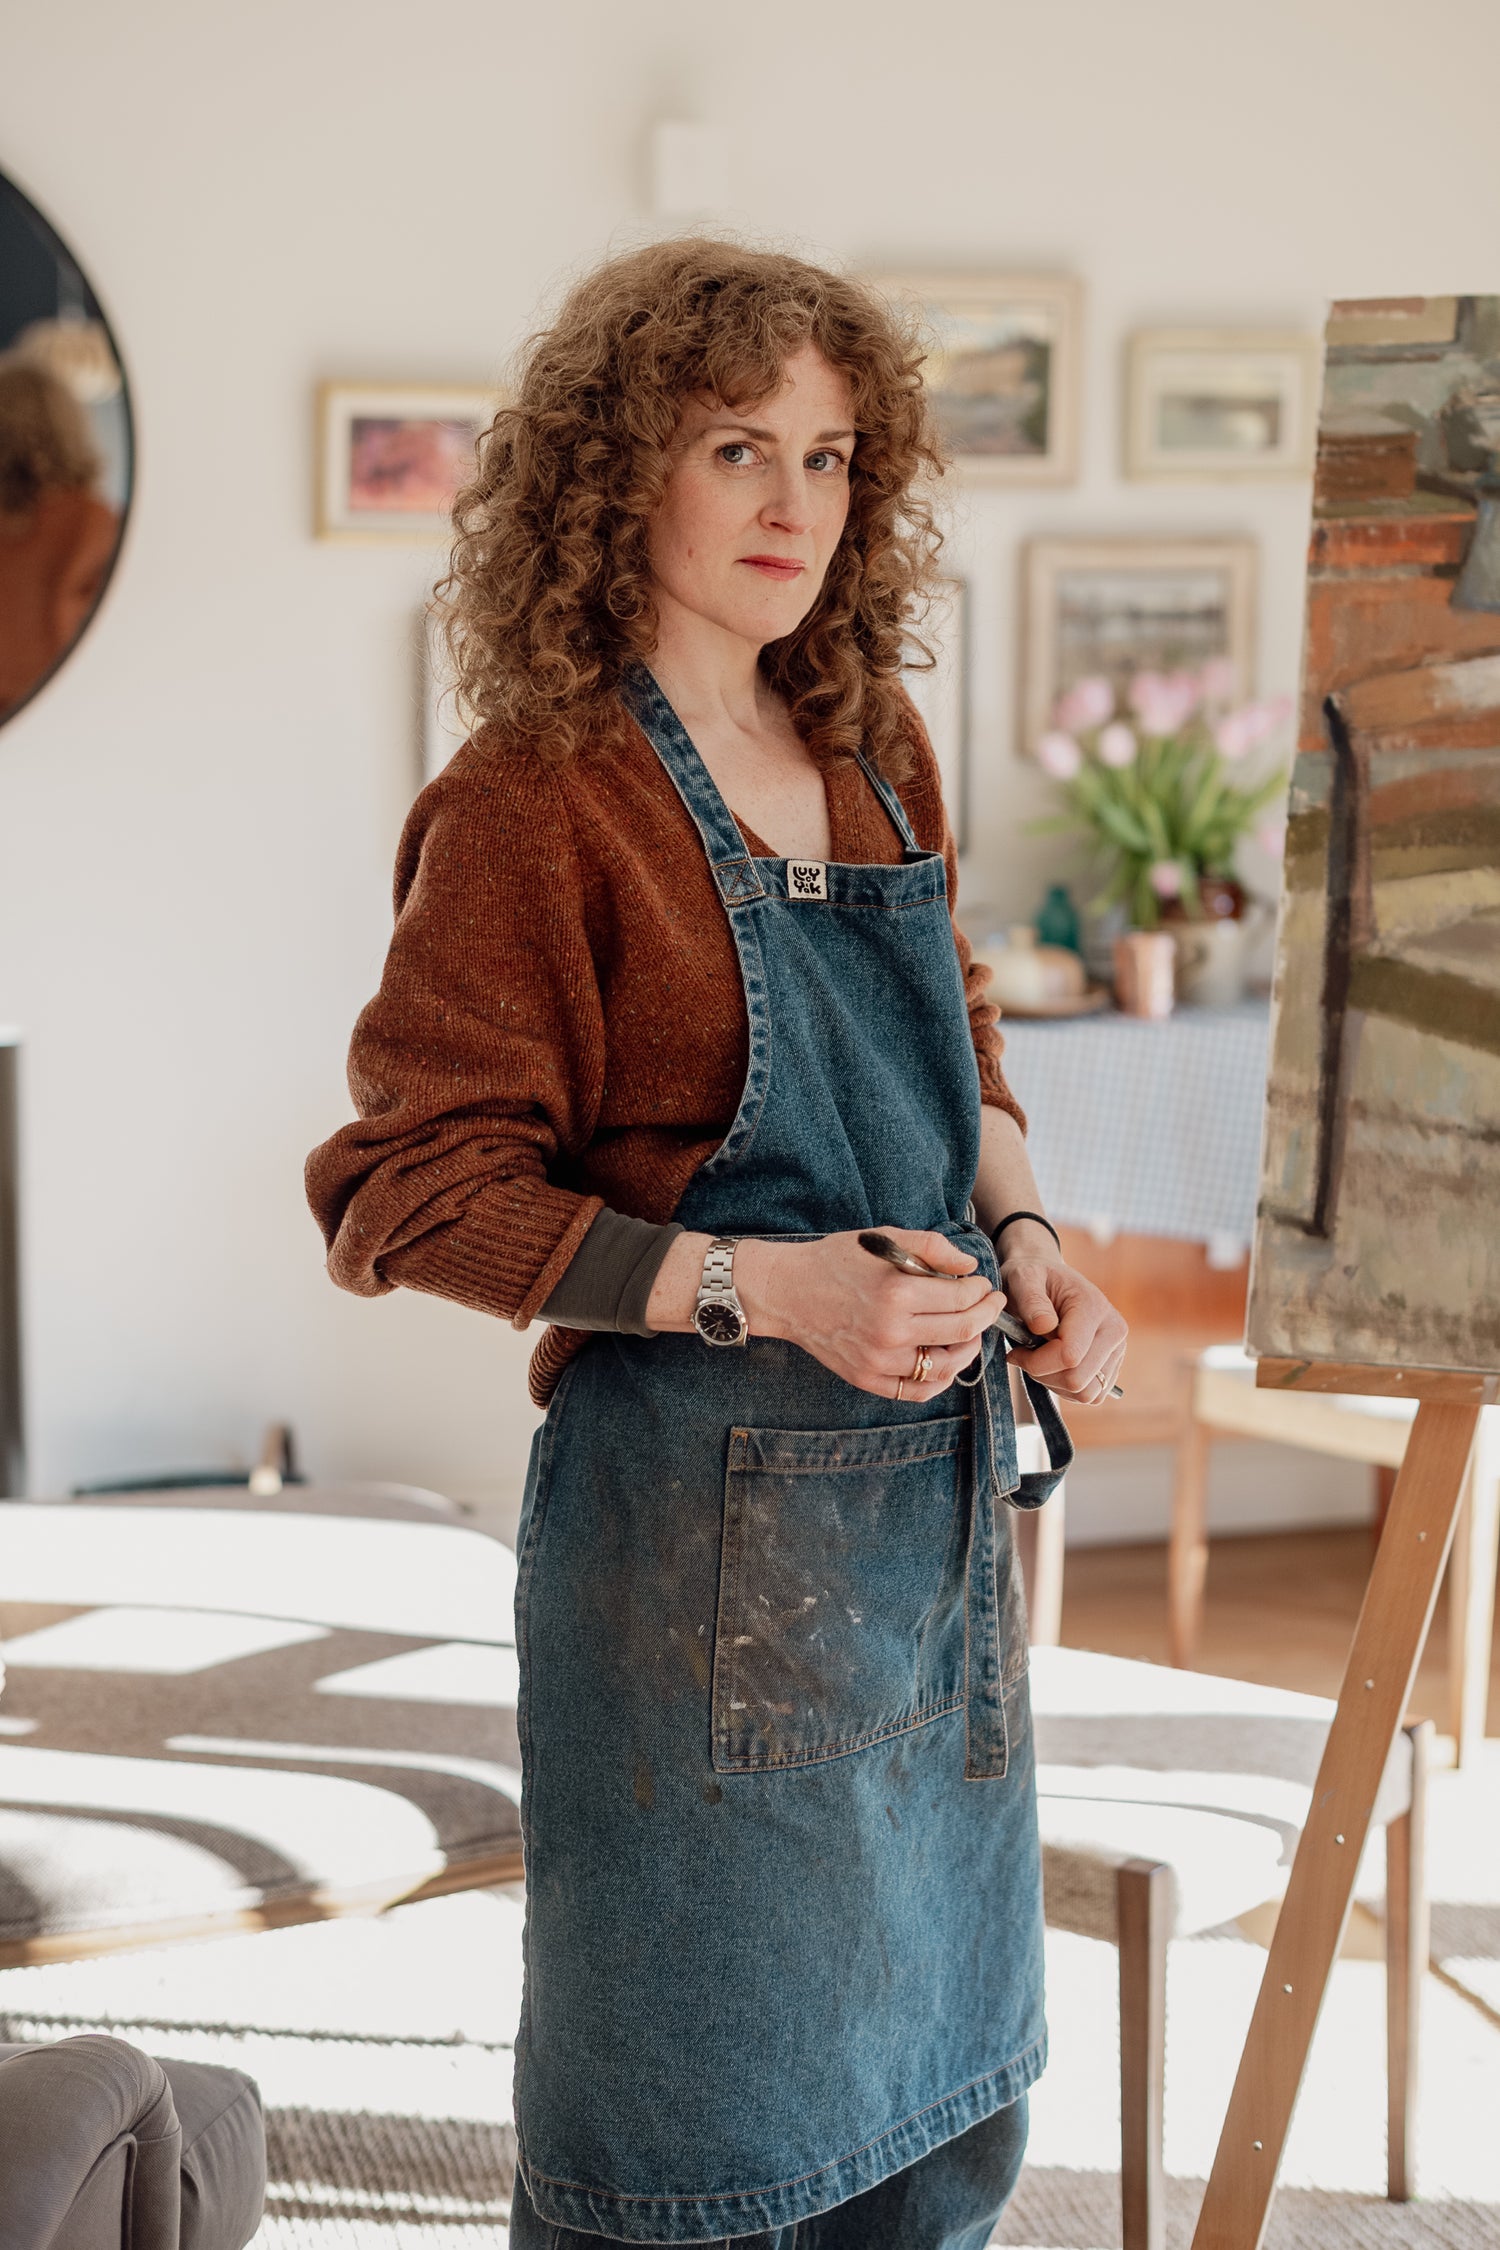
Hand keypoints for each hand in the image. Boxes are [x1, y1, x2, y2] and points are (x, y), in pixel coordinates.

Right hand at [734, 1227, 1004, 1401]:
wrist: (786, 1291)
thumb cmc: (835, 1260)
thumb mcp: (882, 1239)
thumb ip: (930, 1247)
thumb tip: (969, 1267)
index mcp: (896, 1294)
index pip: (961, 1299)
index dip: (981, 1291)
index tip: (984, 1284)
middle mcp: (890, 1333)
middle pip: (961, 1332)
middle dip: (985, 1315)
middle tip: (992, 1304)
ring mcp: (879, 1362)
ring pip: (946, 1366)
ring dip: (969, 1348)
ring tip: (971, 1332)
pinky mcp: (868, 1379)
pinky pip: (918, 1391)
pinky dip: (940, 1380)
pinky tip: (946, 1361)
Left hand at [999, 1253, 1127, 1406]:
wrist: (1048, 1279)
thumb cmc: (1033, 1278)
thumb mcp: (1023, 1278)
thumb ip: (1031, 1300)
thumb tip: (1045, 1326)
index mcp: (1094, 1308)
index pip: (1070, 1355)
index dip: (1036, 1362)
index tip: (1016, 1351)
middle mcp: (1114, 1330)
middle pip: (1077, 1380)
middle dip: (1043, 1374)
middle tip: (1024, 1355)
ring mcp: (1117, 1351)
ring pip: (1085, 1393)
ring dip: (1054, 1383)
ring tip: (1039, 1357)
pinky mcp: (1112, 1367)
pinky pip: (1090, 1396)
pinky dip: (1065, 1388)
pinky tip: (1052, 1365)